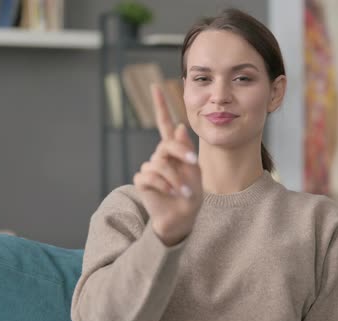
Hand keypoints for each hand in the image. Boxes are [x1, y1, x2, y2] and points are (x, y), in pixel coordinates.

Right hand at [133, 84, 202, 245]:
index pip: (164, 124)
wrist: (183, 217)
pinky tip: (172, 193)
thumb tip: (178, 126)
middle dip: (181, 153)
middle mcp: (160, 156)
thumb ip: (185, 150)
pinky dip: (164, 185)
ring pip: (159, 163)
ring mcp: (150, 168)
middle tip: (193, 164)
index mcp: (173, 150)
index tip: (156, 86)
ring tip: (185, 191)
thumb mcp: (195, 171)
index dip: (160, 106)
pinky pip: (149, 176)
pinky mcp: (142, 181)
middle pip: (166, 145)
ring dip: (175, 177)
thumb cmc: (192, 194)